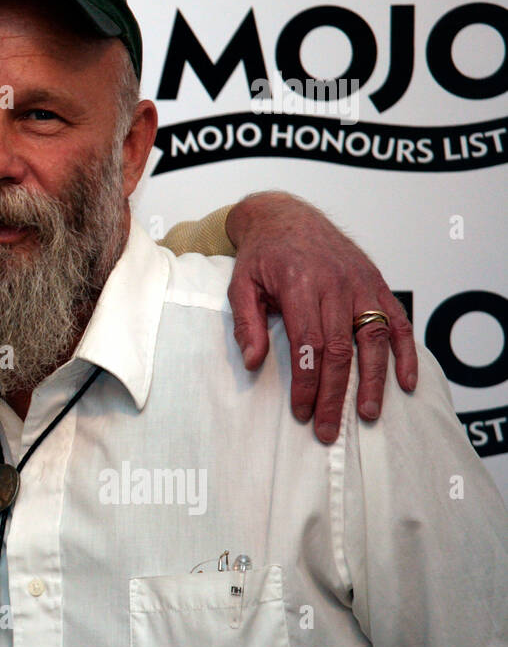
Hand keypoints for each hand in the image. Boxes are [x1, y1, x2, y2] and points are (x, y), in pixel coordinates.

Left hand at [225, 191, 417, 443]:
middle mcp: (335, 284)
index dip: (307, 382)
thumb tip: (253, 363)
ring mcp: (361, 283)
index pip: (308, 343)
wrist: (285, 216)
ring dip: (373, 381)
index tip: (302, 412)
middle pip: (340, 349)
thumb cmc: (261, 256)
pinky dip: (405, 353)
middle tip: (329, 430)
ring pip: (374, 339)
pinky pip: (397, 321)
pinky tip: (407, 382)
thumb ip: (246, 323)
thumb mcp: (240, 285)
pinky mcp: (376, 283)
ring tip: (368, 415)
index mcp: (299, 284)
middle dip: (335, 394)